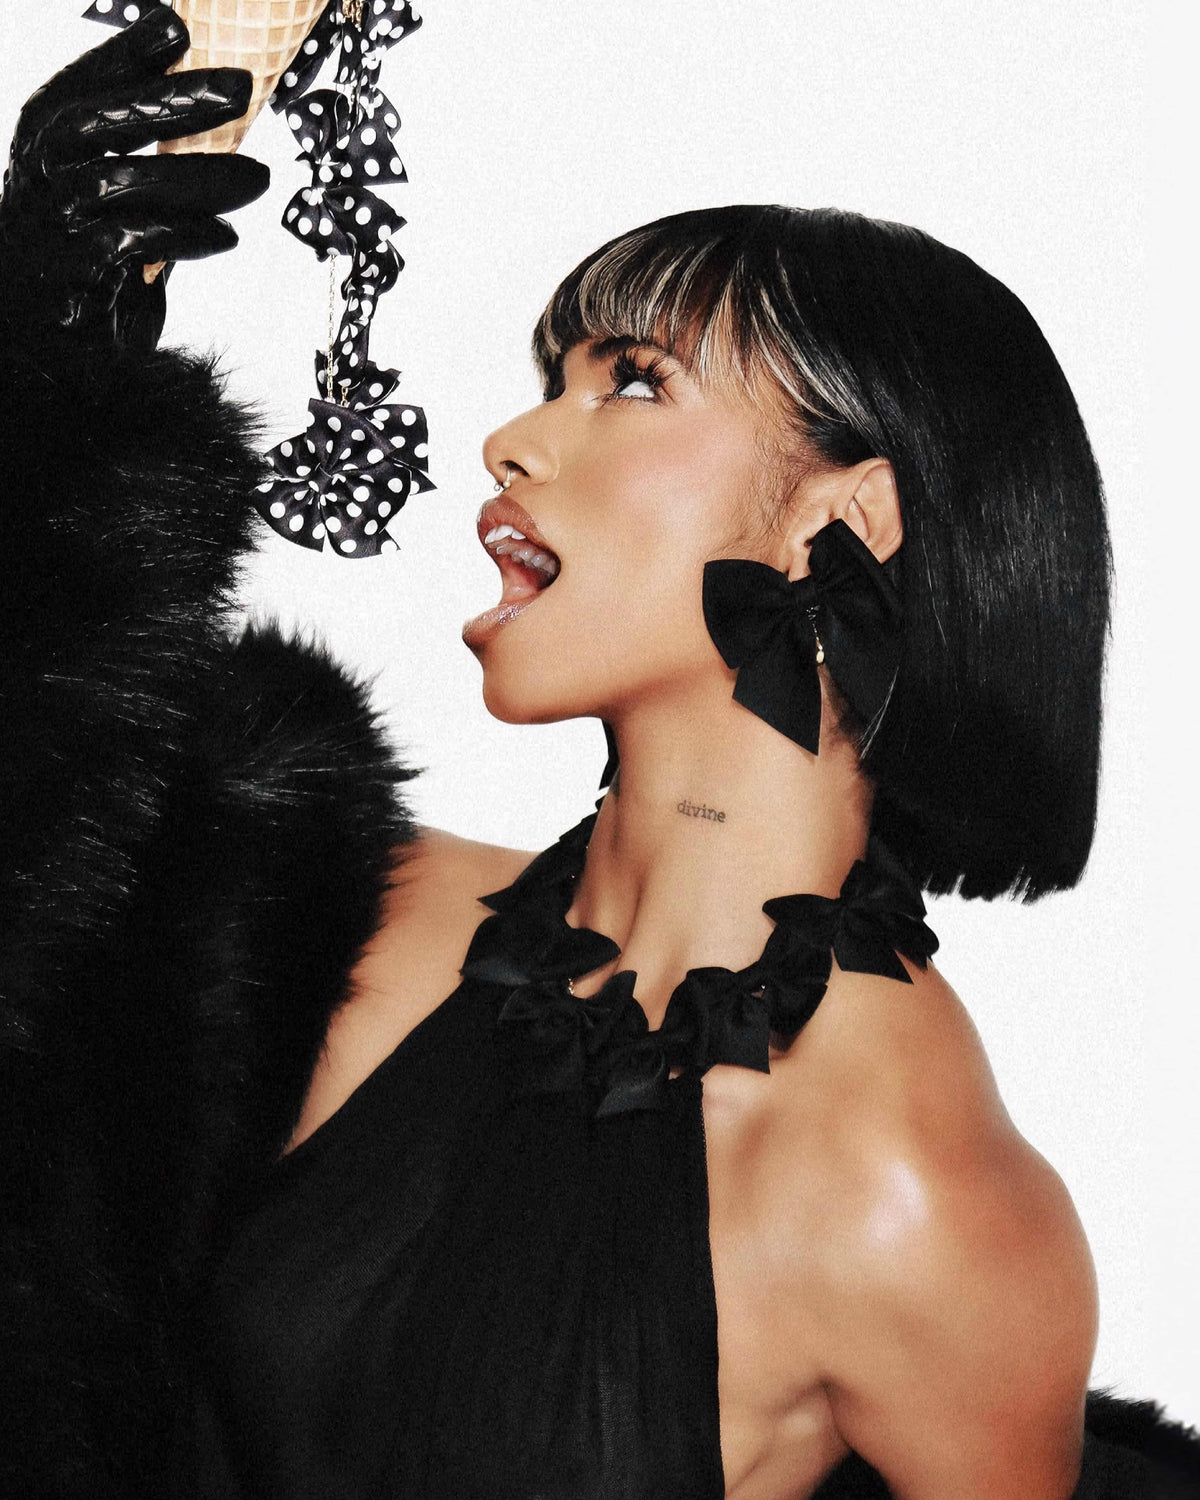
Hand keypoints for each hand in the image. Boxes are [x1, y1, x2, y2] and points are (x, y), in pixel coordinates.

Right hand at [0, 5, 270, 359]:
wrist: (57, 351)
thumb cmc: (93, 269)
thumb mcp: (118, 203)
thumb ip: (148, 156)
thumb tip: (210, 97)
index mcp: (46, 151)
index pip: (80, 89)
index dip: (124, 54)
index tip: (175, 26)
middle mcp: (40, 181)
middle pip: (98, 122)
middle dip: (172, 99)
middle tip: (241, 87)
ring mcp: (52, 230)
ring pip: (122, 183)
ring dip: (200, 176)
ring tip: (258, 178)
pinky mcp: (75, 280)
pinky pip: (133, 243)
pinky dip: (187, 235)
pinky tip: (224, 236)